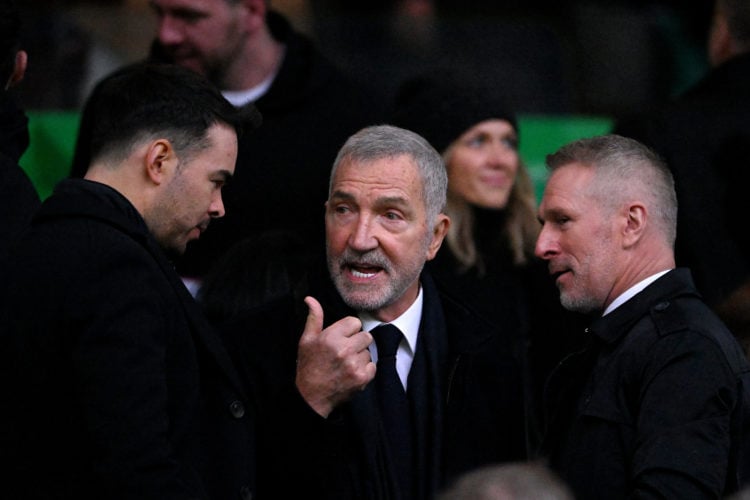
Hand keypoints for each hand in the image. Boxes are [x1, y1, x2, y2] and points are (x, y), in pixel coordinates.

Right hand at [296, 296, 375, 416]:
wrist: (311, 396)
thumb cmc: (309, 366)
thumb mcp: (307, 340)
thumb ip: (314, 318)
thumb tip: (310, 299)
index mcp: (331, 337)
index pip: (354, 322)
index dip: (348, 330)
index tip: (341, 338)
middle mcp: (344, 349)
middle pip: (366, 336)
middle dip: (357, 342)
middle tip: (345, 351)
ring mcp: (354, 364)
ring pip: (368, 351)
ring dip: (360, 356)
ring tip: (346, 364)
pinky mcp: (362, 378)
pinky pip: (373, 366)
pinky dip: (365, 370)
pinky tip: (352, 372)